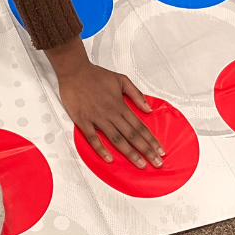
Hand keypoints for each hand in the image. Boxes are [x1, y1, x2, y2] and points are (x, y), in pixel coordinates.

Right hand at [54, 54, 162, 168]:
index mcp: (120, 105)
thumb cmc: (96, 74)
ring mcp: (97, 118)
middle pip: (132, 135)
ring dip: (130, 153)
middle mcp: (111, 113)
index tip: (160, 151)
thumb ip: (136, 94)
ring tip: (140, 164)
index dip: (151, 140)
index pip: (140, 126)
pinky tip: (109, 159)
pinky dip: (101, 149)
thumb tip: (149, 109)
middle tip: (157, 163)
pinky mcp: (82, 120)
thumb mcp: (121, 79)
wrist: (74, 70)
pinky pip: (92, 137)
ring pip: (116, 139)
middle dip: (146, 151)